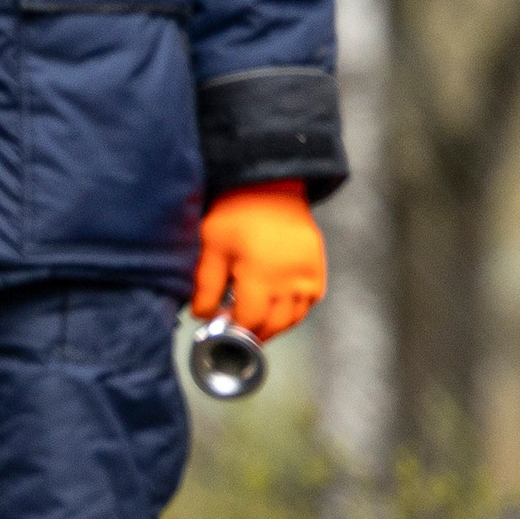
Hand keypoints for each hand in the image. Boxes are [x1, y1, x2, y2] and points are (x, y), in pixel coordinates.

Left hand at [194, 180, 324, 340]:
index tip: (220, 326)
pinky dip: (295, 311)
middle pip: (275, 324)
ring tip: (255, 325)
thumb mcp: (212, 246)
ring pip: (296, 317)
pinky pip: (311, 301)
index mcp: (262, 275)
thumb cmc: (237, 212)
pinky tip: (277, 308)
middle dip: (253, 333)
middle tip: (236, 331)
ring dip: (275, 326)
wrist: (271, 186)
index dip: (233, 328)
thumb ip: (206, 285)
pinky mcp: (318, 266)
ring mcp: (309, 273)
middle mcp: (291, 279)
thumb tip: (201, 315)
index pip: (249, 319)